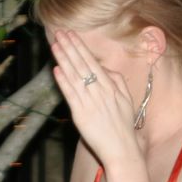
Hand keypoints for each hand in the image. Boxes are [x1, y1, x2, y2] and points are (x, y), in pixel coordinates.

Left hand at [51, 30, 140, 164]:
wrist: (122, 148)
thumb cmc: (124, 125)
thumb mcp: (126, 99)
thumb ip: (117, 81)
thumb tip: (104, 68)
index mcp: (111, 86)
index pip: (92, 62)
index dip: (80, 47)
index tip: (71, 35)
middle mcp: (100, 91)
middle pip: (82, 65)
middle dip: (70, 47)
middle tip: (59, 33)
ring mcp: (90, 102)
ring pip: (74, 76)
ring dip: (63, 59)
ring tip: (55, 45)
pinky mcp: (81, 114)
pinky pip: (70, 95)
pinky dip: (63, 82)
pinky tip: (56, 70)